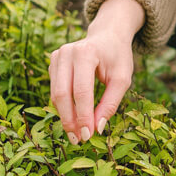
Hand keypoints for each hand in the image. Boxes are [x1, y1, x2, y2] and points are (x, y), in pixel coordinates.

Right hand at [49, 0, 144, 143]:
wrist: (107, 35)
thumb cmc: (117, 57)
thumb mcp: (122, 79)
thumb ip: (110, 103)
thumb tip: (97, 128)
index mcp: (86, 52)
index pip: (81, 91)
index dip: (83, 116)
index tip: (88, 135)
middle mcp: (66, 52)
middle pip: (62, 94)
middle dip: (70, 120)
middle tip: (78, 140)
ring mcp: (56, 56)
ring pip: (55, 94)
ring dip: (64, 116)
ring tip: (75, 134)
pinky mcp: (52, 62)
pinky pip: (55, 89)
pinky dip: (63, 106)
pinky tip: (73, 118)